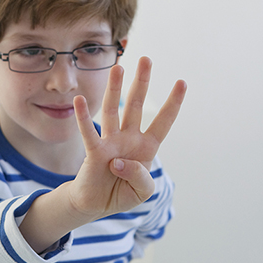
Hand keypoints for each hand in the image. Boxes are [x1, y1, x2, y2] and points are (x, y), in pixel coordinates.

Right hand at [69, 57, 186, 219]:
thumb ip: (141, 178)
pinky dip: (83, 117)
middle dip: (141, 82)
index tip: (182, 81)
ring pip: (113, 111)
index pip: (163, 121)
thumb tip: (119, 163)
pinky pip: (89, 132)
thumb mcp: (142, 191)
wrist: (97, 204)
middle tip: (146, 59)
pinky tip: (80, 100)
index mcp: (147, 146)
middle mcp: (129, 138)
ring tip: (118, 68)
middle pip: (136, 105)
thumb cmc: (122, 193)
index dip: (173, 103)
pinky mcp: (94, 152)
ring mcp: (111, 142)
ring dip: (115, 89)